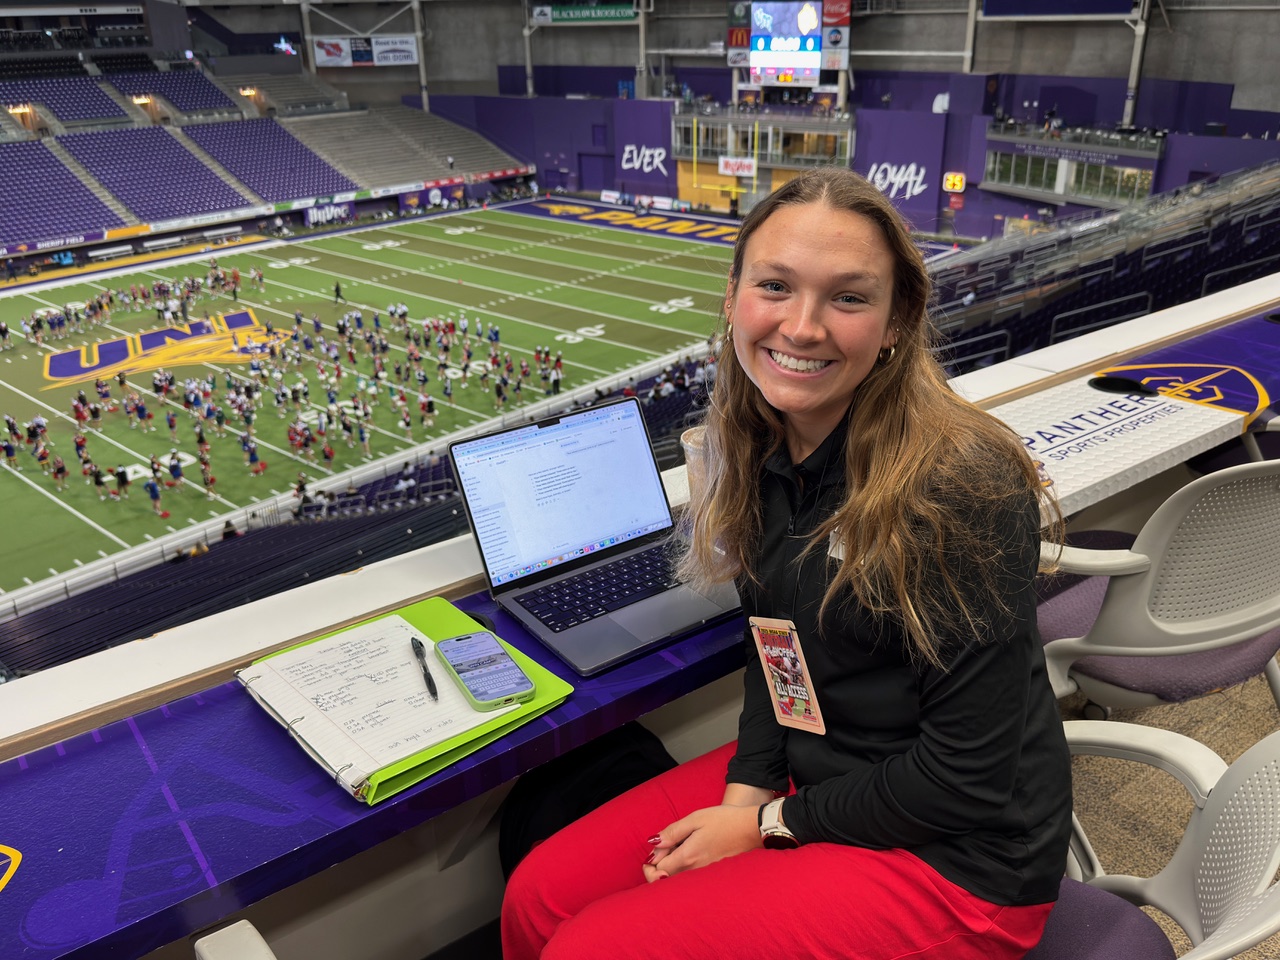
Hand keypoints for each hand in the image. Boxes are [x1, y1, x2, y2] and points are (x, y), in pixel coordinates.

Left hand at [642, 804, 760, 881]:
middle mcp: (695, 871)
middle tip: (662, 850)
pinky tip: (690, 853)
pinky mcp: (713, 876)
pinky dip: (684, 870)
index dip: (650, 863)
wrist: (753, 829)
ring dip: (670, 868)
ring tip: (677, 848)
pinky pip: (691, 879)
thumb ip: (673, 832)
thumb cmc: (725, 820)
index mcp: (688, 857)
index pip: (658, 872)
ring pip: (678, 880)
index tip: (653, 851)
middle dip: (657, 868)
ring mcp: (705, 876)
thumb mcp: (696, 818)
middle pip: (666, 880)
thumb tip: (654, 843)